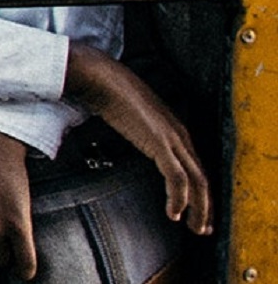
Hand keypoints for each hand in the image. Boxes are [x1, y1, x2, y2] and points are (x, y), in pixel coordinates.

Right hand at [65, 44, 212, 234]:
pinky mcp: (161, 144)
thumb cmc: (112, 93)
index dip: (200, 191)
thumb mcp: (133, 116)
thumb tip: (135, 138)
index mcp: (174, 128)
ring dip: (198, 209)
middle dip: (205, 206)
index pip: (195, 166)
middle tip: (202, 228)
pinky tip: (172, 213)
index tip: (197, 211)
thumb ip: (141, 128)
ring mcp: (172, 138)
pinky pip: (177, 178)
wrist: (103, 78)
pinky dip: (178, 199)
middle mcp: (180, 134)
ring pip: (197, 181)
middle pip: (202, 177)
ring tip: (192, 227)